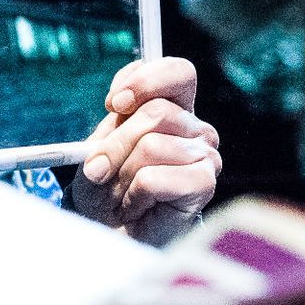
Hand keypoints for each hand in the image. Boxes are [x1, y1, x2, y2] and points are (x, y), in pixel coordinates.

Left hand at [72, 57, 221, 245]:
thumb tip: (118, 108)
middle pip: (155, 112)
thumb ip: (113, 123)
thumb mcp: (99, 147)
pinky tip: (139, 206)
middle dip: (116, 144)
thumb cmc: (108, 186)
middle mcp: (195, 128)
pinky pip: (155, 177)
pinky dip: (136, 194)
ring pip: (151, 145)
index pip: (178, 72)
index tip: (115, 104)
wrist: (114, 231)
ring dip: (123, 175)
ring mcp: (205, 155)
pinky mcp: (204, 183)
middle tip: (100, 169)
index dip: (146, 81)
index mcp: (175, 107)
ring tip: (123, 193)